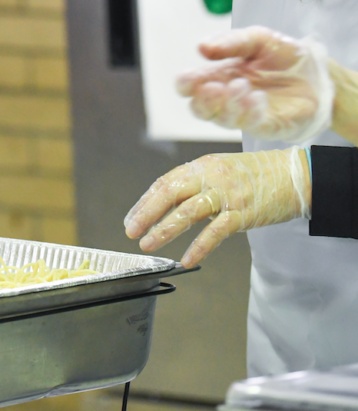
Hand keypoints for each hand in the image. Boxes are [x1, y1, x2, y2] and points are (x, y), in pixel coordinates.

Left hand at [124, 148, 309, 266]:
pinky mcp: (242, 213)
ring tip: (148, 244)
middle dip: (147, 214)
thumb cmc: (253, 175)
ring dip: (164, 229)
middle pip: (170, 193)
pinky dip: (199, 246)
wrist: (293, 175)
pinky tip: (186, 258)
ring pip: (188, 212)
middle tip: (131, 231)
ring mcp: (226, 195)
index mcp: (201, 166)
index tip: (131, 219)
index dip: (145, 202)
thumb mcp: (219, 171)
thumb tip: (165, 204)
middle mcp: (210, 177)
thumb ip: (193, 185)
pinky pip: (216, 231)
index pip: (164, 183)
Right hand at [176, 26, 333, 141]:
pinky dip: (249, 112)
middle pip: (199, 109)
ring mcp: (244, 114)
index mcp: (218, 76)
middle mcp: (226, 98)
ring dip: (227, 104)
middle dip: (202, 101)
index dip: (184, 84)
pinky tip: (257, 98)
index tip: (187, 79)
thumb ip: (230, 42)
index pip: (190, 86)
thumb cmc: (283, 57)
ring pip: (222, 119)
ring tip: (242, 86)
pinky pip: (250, 125)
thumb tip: (201, 48)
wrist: (319, 72)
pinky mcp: (265, 126)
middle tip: (215, 87)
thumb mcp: (257, 39)